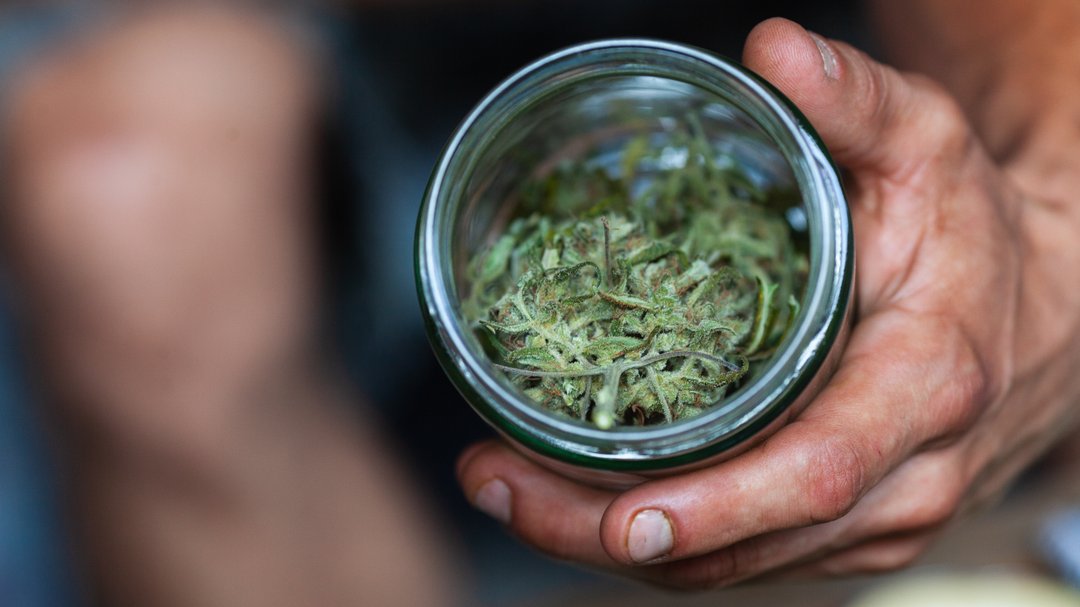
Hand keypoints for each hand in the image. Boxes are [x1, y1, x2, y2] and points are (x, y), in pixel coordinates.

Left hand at [456, 18, 1079, 587]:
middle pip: (748, 542)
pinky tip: (578, 499)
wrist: (1041, 313)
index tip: (620, 519)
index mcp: (924, 388)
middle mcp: (905, 478)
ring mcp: (878, 521)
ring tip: (506, 487)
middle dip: (607, 532)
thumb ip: (854, 101)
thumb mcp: (926, 148)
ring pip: (734, 566)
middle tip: (495, 485)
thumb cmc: (970, 228)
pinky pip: (745, 558)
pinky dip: (657, 540)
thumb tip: (772, 47)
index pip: (816, 474)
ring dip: (610, 543)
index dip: (716, 508)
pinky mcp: (850, 533)